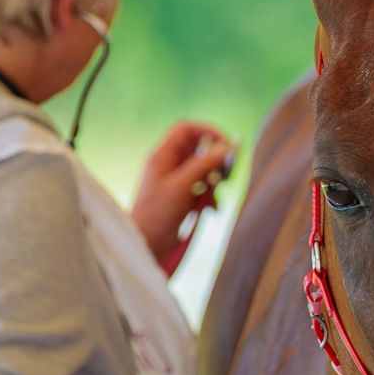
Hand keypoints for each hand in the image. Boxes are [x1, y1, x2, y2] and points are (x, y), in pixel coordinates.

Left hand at [132, 122, 233, 273]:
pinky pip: (202, 188)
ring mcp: (175, 181)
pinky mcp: (182, 197)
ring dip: (214, 181)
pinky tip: (211, 209)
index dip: (207, 131)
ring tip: (215, 196)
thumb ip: (203, 164)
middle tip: (226, 172)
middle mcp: (168, 165)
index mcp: (162, 156)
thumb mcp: (183, 186)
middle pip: (198, 149)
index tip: (226, 144)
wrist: (147, 244)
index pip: (186, 130)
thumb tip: (225, 148)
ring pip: (203, 170)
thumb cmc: (157, 214)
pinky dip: (210, 196)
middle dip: (214, 160)